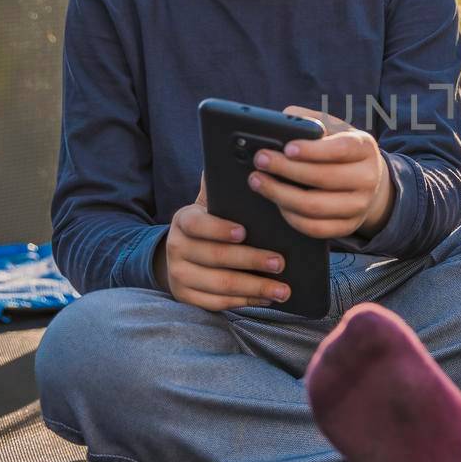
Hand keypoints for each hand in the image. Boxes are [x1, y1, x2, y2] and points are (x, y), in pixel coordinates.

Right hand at [158, 174, 292, 310]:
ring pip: (220, 285)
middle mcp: (176, 248)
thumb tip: (237, 157)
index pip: (198, 225)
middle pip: (215, 258)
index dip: (220, 229)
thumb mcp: (209, 205)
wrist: (180, 256)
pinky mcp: (186, 297)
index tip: (244, 232)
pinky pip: (217, 303)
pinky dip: (245, 301)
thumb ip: (220, 188)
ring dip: (255, 287)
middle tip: (281, 263)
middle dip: (251, 261)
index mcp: (184, 220)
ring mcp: (179, 275)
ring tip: (283, 289)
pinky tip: (266, 298)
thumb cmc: (208, 225)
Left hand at [245, 105, 392, 240]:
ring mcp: (360, 206)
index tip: (287, 148)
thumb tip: (284, 119)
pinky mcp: (348, 226)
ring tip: (258, 181)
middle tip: (260, 160)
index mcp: (365, 148)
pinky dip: (290, 216)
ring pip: (315, 206)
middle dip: (286, 170)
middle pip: (324, 179)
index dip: (313, 150)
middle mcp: (368, 178)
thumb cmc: (340, 150)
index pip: (342, 149)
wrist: (367, 180)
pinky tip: (276, 202)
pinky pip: (315, 228)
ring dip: (281, 195)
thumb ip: (311, 121)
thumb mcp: (334, 129)